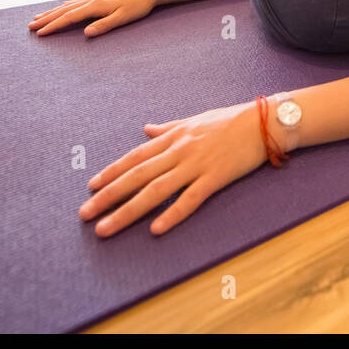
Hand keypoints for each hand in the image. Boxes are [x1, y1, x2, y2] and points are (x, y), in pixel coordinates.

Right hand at [28, 0, 156, 35]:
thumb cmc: (137, 7)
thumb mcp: (122, 18)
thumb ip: (104, 25)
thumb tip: (86, 33)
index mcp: (95, 6)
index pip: (69, 17)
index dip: (53, 26)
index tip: (40, 34)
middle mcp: (91, 0)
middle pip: (63, 10)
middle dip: (46, 19)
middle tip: (30, 27)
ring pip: (67, 6)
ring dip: (52, 12)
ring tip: (38, 18)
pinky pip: (75, 3)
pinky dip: (64, 6)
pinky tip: (61, 8)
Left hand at [79, 102, 267, 236]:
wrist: (263, 121)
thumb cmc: (229, 120)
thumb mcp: (194, 119)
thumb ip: (168, 128)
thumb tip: (146, 129)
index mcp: (173, 136)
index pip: (135, 157)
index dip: (111, 172)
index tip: (91, 187)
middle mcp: (179, 150)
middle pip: (137, 176)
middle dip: (108, 196)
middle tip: (85, 214)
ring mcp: (196, 164)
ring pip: (155, 190)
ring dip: (127, 211)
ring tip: (106, 228)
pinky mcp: (215, 177)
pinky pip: (190, 199)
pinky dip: (172, 214)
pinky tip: (155, 229)